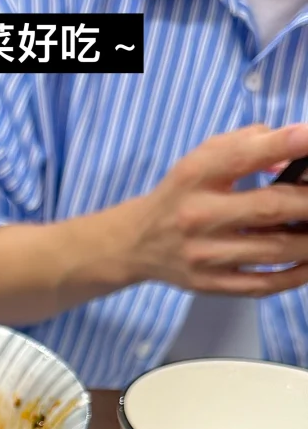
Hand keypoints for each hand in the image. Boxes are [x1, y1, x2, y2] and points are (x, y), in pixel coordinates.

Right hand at [124, 124, 307, 296]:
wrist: (137, 243)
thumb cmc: (181, 194)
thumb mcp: (203, 158)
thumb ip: (248, 145)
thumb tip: (295, 154)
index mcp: (196, 176)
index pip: (243, 155)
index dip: (285, 144)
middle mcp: (198, 215)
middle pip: (269, 208)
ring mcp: (204, 255)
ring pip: (274, 250)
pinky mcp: (210, 284)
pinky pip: (263, 284)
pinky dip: (295, 276)